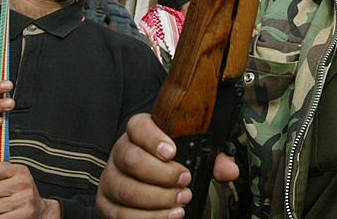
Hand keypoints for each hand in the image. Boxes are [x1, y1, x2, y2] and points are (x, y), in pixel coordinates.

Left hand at [0, 162, 57, 218]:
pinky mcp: (22, 216)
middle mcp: (24, 184)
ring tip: (5, 210)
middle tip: (0, 200)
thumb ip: (1, 173)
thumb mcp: (16, 179)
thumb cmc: (23, 197)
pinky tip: (7, 216)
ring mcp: (23, 200)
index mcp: (21, 171)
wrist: (41, 213)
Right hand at [96, 114, 238, 218]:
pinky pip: (119, 214)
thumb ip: (214, 159)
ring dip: (156, 200)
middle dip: (161, 175)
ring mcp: (111, 179)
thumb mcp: (194, 154)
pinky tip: (167, 217)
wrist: (149, 182)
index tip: (173, 152)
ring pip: (126, 189)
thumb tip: (230, 170)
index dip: (154, 138)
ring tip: (180, 204)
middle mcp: (120, 152)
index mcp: (139, 132)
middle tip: (184, 183)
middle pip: (132, 160)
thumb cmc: (174, 163)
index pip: (138, 126)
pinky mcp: (106, 204)